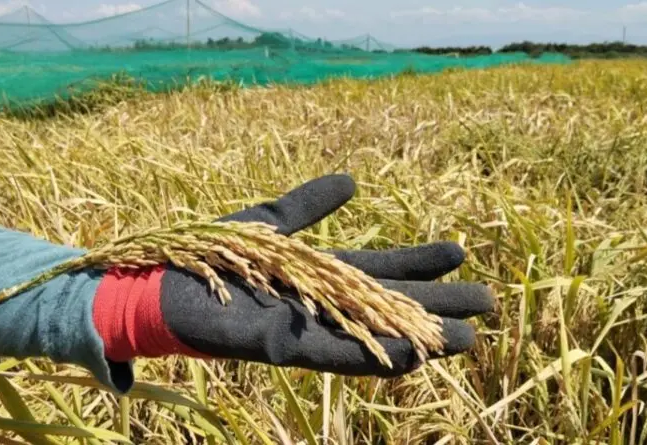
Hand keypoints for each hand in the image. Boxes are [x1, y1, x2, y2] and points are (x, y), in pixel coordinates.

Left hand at [157, 174, 494, 376]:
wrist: (160, 282)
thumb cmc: (210, 252)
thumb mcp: (268, 221)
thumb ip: (308, 205)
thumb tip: (354, 181)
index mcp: (318, 272)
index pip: (379, 267)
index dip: (418, 262)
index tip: (460, 252)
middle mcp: (318, 303)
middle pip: (387, 304)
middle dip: (434, 304)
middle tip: (487, 304)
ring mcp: (303, 327)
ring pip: (370, 335)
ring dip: (416, 340)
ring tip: (466, 341)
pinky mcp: (280, 346)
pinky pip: (333, 353)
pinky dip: (372, 355)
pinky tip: (411, 357)